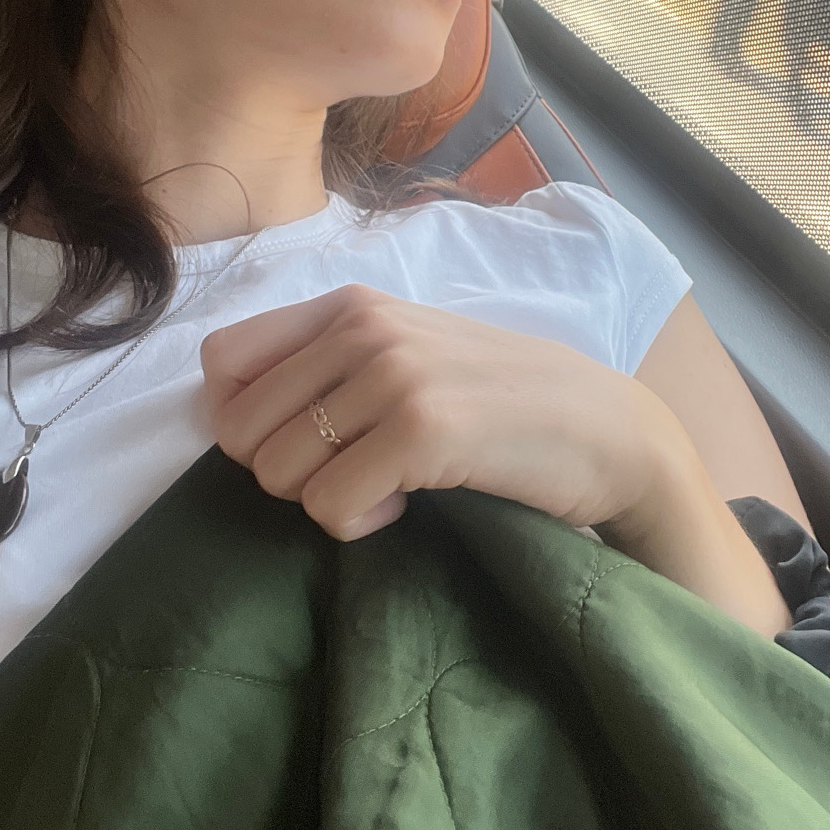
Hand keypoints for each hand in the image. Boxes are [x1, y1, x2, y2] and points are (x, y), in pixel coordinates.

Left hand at [201, 285, 692, 542]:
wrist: (607, 432)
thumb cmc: (500, 405)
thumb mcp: (408, 356)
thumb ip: (329, 366)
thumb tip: (229, 417)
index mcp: (352, 304)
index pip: (222, 361)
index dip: (242, 421)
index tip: (304, 444)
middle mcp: (365, 327)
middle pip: (239, 431)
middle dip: (286, 473)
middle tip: (356, 471)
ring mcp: (395, 374)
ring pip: (277, 473)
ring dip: (327, 501)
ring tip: (392, 483)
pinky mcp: (424, 430)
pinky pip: (329, 507)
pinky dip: (361, 525)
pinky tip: (412, 501)